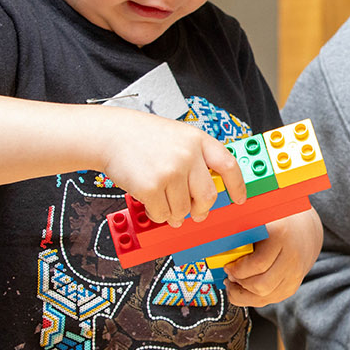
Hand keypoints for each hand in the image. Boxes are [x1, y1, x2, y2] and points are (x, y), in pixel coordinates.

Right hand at [100, 110, 245, 227]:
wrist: (110, 134)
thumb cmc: (142, 137)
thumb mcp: (178, 137)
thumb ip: (196, 159)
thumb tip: (207, 193)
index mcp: (198, 140)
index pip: (228, 165)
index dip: (237, 186)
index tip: (238, 199)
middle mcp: (188, 154)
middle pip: (207, 195)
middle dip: (201, 210)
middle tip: (196, 214)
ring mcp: (170, 171)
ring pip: (183, 209)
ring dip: (174, 213)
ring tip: (163, 201)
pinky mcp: (152, 187)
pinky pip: (163, 214)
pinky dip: (157, 214)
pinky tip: (150, 202)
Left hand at [222, 207, 321, 306]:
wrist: (306, 231)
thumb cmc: (277, 222)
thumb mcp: (260, 218)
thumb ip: (241, 230)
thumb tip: (217, 245)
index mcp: (282, 237)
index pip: (258, 264)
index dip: (237, 269)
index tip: (227, 265)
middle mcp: (292, 259)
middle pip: (261, 285)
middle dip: (239, 284)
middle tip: (229, 276)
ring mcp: (295, 275)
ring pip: (265, 297)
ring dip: (243, 295)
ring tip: (233, 284)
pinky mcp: (293, 287)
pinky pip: (270, 300)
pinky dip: (253, 298)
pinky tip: (244, 289)